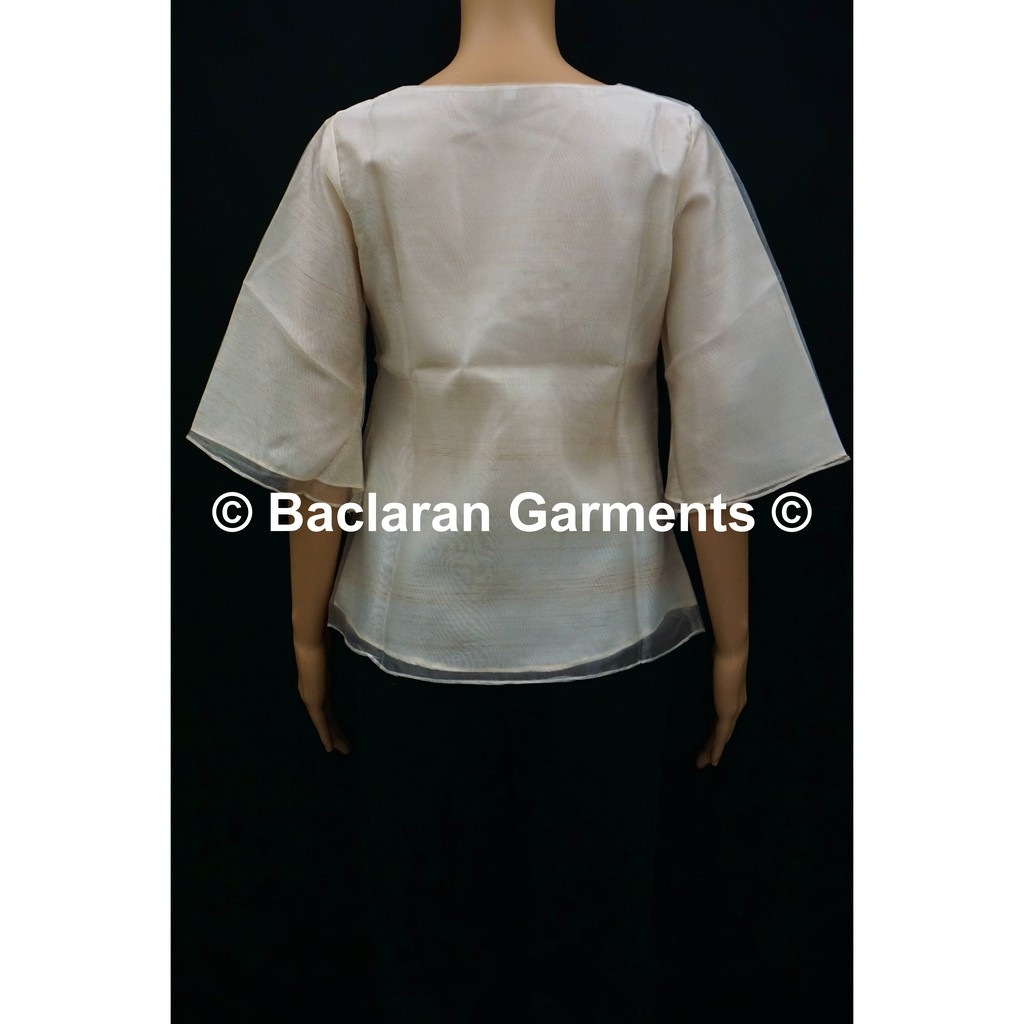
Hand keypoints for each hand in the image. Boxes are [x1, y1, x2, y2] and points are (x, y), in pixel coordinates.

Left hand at [294, 635, 351, 754]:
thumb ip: (332, 661)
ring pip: (324, 723)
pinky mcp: (313, 701)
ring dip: (333, 737)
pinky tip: (330, 748)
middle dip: (336, 733)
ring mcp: (311, 698)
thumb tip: (339, 657)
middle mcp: (311, 694)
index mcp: (315, 684)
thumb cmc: (320, 642)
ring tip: (344, 750)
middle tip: (346, 747)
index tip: (340, 731)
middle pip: (326, 718)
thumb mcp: (329, 655)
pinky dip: (326, 735)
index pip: (326, 707)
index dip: (332, 720)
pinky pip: (321, 722)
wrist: (309, 642)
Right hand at [695, 640, 747, 768]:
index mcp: (734, 696)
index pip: (723, 719)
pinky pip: (720, 735)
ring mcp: (733, 710)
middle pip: (723, 732)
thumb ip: (709, 676)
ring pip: (722, 737)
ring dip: (713, 751)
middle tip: (703, 761)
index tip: (709, 743)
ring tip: (703, 764)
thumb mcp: (713, 668)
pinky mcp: (728, 712)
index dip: (716, 733)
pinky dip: (716, 749)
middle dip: (713, 747)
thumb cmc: (720, 653)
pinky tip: (712, 761)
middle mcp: (736, 706)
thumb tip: (699, 675)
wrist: (732, 651)